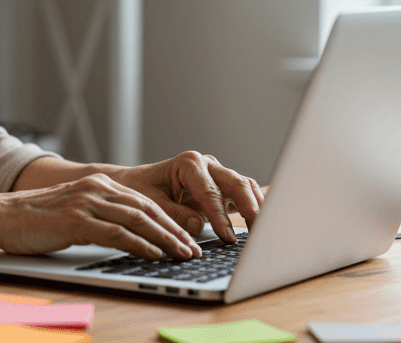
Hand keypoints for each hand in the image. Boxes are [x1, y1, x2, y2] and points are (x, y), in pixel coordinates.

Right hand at [0, 173, 200, 259]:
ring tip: (182, 253)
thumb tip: (130, 235)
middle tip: (193, 248)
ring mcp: (86, 202)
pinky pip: (116, 233)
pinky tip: (154, 254)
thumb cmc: (35, 219)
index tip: (187, 237)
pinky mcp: (76, 220)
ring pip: (137, 220)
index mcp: (99, 183)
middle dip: (174, 230)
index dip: (169, 220)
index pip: (144, 202)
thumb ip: (100, 216)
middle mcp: (96, 187)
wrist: (0, 214)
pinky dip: (140, 244)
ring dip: (165, 239)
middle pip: (147, 209)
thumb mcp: (74, 210)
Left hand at [105, 151, 263, 242]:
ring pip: (244, 186)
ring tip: (265, 229)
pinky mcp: (221, 185)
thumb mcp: (151, 204)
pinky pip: (243, 192)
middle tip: (258, 231)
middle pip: (235, 183)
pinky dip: (254, 205)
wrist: (135, 183)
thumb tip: (199, 227)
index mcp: (188, 163)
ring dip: (256, 206)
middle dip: (249, 207)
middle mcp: (206, 164)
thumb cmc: (140, 190)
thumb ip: (175, 215)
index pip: (210, 192)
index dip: (220, 216)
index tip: (228, 237)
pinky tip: (262, 221)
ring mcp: (216, 173)